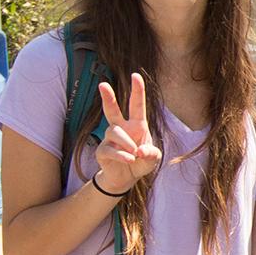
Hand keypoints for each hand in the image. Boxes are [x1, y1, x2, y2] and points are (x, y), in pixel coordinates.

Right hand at [89, 73, 162, 193]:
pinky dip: (122, 155)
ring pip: (115, 132)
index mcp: (137, 125)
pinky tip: (129, 159)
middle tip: (103, 85)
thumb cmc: (141, 162)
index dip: (137, 91)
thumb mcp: (153, 158)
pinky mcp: (102, 150)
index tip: (135, 76)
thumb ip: (152, 153)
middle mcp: (122, 128)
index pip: (137, 105)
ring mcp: (110, 139)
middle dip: (108, 97)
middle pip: (112, 110)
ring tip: (134, 154)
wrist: (126, 178)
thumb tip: (139, 150)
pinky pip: (110, 149)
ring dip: (127, 143)